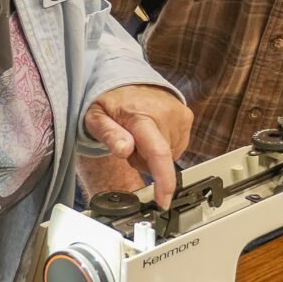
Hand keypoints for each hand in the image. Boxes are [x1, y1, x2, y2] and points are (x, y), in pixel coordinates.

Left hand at [84, 85, 191, 208]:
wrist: (127, 80)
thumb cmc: (110, 101)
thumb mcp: (95, 118)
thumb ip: (108, 134)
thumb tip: (123, 149)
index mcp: (141, 117)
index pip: (158, 153)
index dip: (164, 181)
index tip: (164, 201)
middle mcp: (165, 114)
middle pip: (159, 160)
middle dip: (143, 160)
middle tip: (129, 142)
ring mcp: (179, 115)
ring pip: (169, 156)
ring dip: (153, 153)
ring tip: (141, 134)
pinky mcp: (186, 117)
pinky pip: (177, 146)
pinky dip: (164, 145)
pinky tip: (153, 131)